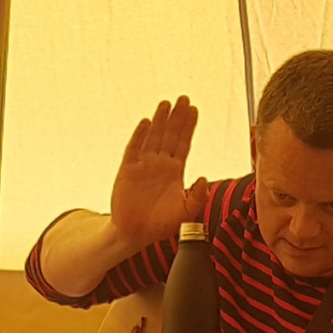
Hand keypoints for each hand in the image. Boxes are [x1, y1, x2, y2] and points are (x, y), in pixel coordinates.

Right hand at [110, 97, 207, 250]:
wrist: (135, 234)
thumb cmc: (161, 225)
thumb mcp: (186, 213)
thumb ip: (198, 197)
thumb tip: (204, 178)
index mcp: (175, 171)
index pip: (183, 143)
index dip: (189, 126)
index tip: (194, 109)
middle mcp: (160, 164)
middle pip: (170, 135)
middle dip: (177, 117)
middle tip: (184, 98)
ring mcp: (143, 165)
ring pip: (153, 137)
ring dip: (160, 120)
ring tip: (166, 103)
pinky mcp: (128, 170)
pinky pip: (134, 149)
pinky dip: (140, 135)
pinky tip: (146, 123)